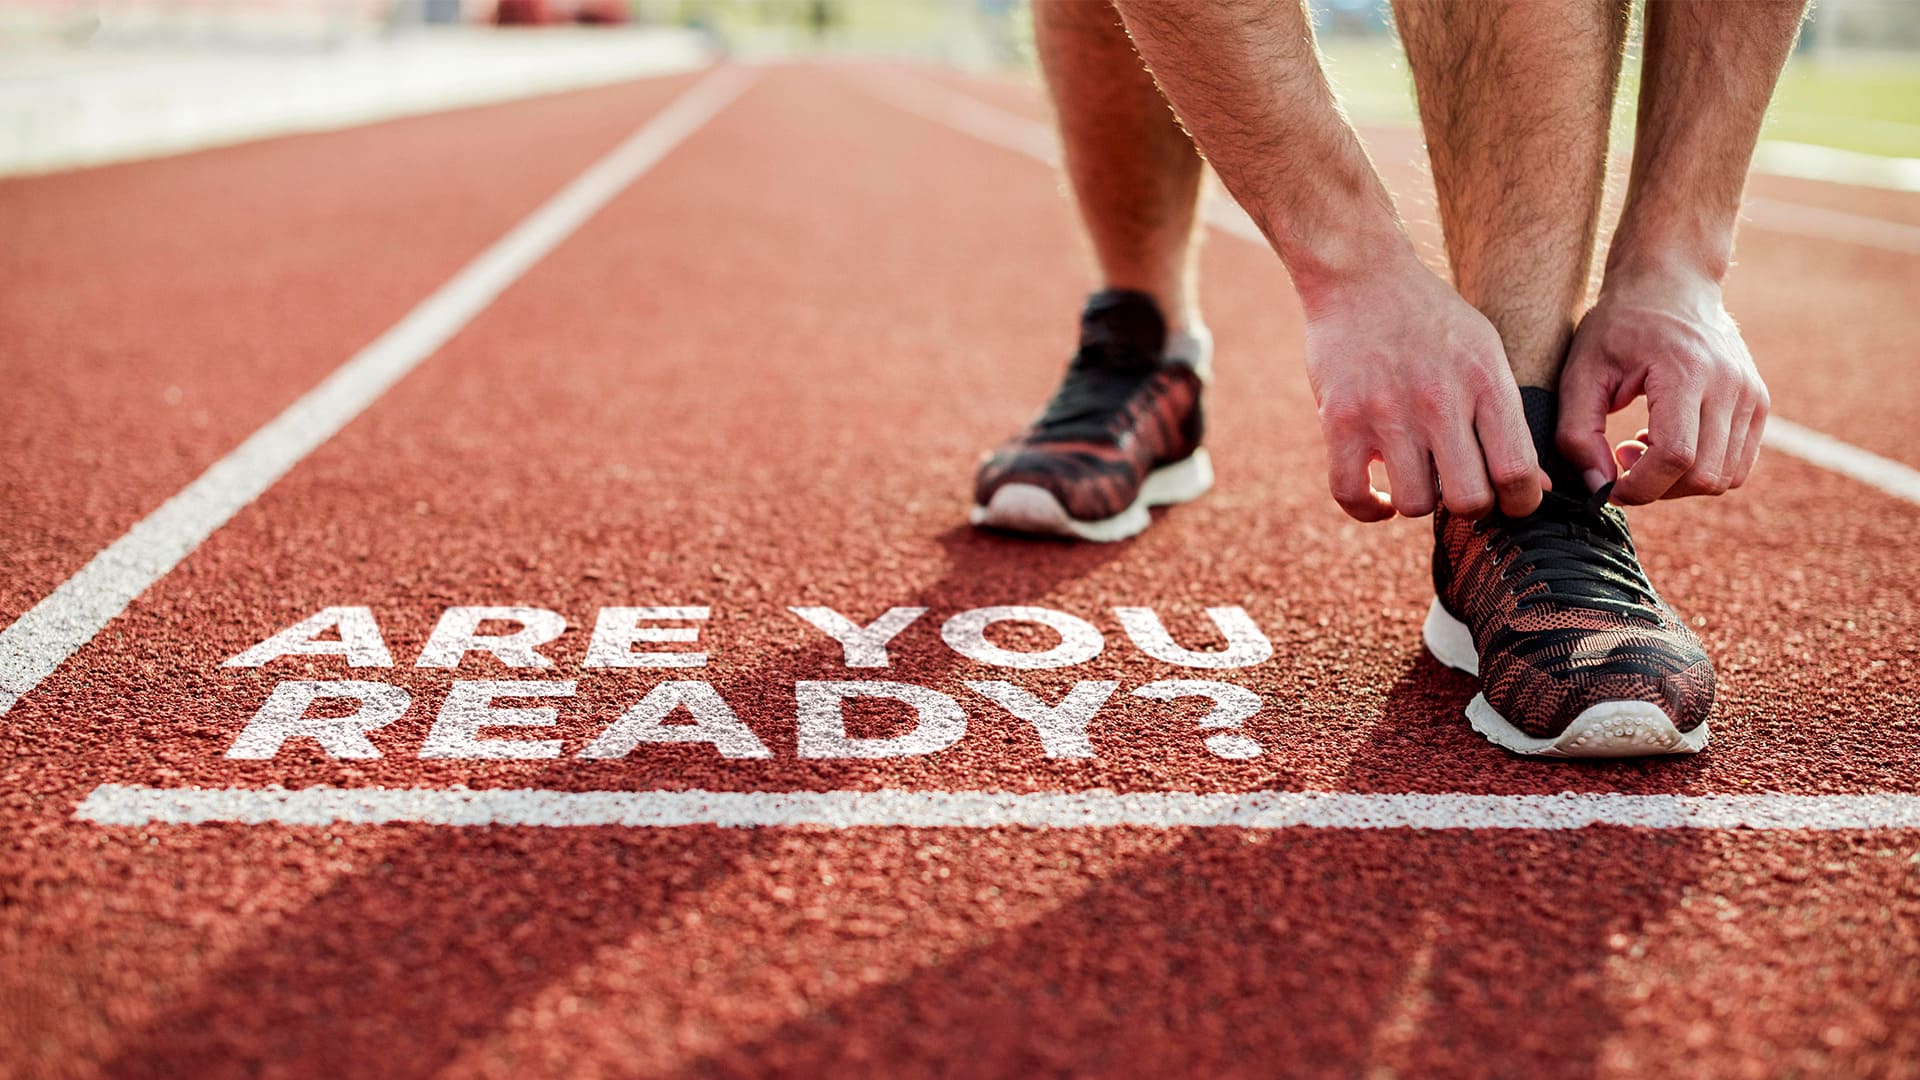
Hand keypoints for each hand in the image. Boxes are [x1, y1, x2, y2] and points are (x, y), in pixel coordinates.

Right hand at [1304, 257, 1547, 522]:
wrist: (1361, 275)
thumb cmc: (1430, 319)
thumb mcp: (1484, 353)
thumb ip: (1506, 419)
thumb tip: (1531, 486)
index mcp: (1483, 383)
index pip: (1516, 472)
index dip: (1520, 502)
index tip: (1509, 499)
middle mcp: (1438, 401)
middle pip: (1469, 500)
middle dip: (1472, 508)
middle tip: (1461, 488)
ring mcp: (1386, 412)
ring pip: (1415, 503)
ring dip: (1419, 500)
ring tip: (1417, 478)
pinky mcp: (1340, 420)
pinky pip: (1352, 494)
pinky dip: (1369, 508)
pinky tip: (1381, 496)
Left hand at [1557, 263, 1767, 504]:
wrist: (1671, 283)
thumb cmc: (1619, 326)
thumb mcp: (1580, 373)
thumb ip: (1578, 434)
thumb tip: (1598, 486)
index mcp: (1686, 372)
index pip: (1675, 456)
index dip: (1639, 486)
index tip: (1608, 484)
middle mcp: (1730, 385)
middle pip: (1704, 475)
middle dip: (1656, 487)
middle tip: (1622, 456)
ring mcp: (1751, 395)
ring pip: (1725, 478)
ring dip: (1679, 481)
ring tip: (1644, 445)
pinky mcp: (1758, 404)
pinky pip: (1738, 465)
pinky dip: (1702, 469)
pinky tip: (1669, 440)